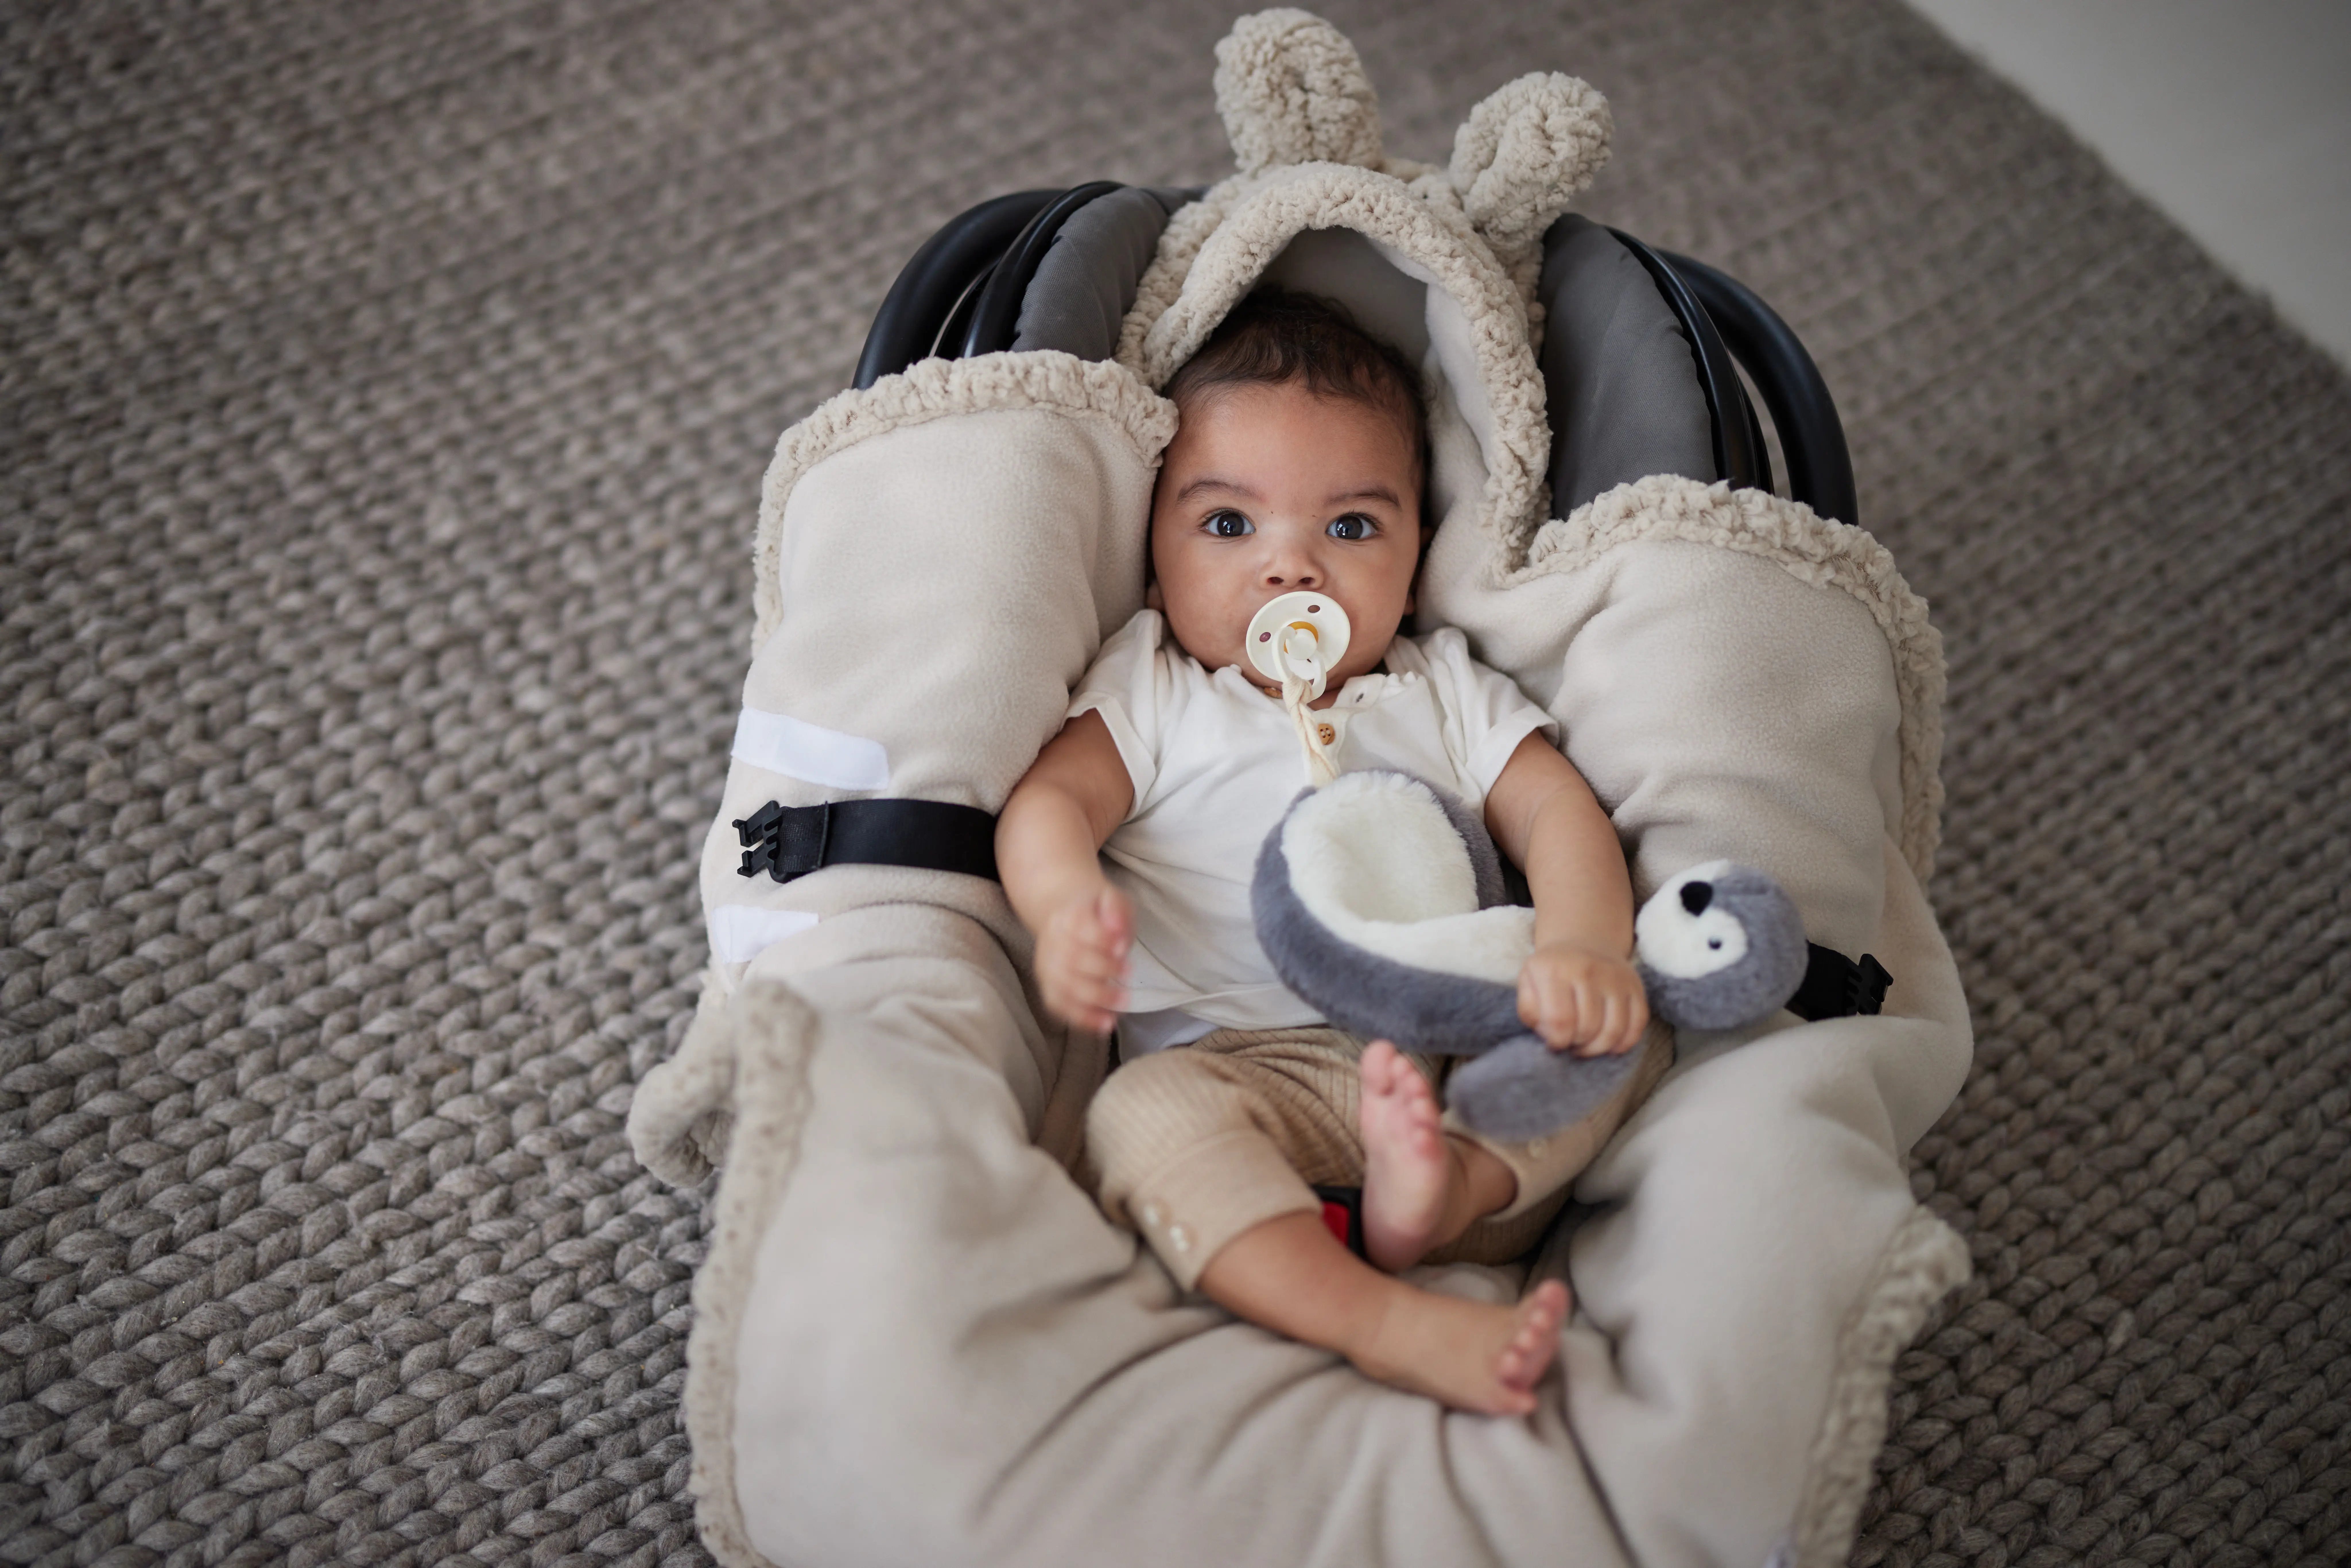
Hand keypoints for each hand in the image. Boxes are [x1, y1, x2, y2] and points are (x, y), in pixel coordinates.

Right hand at [1036, 886, 1132, 1034]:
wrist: (1066, 915)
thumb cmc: (1097, 912)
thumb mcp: (1112, 898)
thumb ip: (1116, 909)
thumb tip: (1116, 930)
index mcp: (1067, 916)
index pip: (1080, 929)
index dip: (1101, 941)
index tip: (1123, 949)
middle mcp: (1051, 942)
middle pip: (1071, 960)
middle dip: (1102, 970)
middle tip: (1129, 973)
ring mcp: (1047, 967)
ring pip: (1064, 987)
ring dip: (1094, 999)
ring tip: (1122, 1004)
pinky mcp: (1049, 986)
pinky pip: (1060, 1006)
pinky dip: (1082, 1017)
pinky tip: (1105, 1023)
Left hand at [1517, 943, 1647, 1055]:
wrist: (1584, 943)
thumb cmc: (1552, 971)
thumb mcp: (1528, 983)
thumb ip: (1530, 1010)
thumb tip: (1550, 1035)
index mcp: (1555, 970)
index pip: (1560, 1021)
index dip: (1557, 1041)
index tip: (1555, 1042)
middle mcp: (1588, 970)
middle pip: (1588, 1028)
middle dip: (1577, 1044)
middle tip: (1571, 1041)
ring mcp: (1615, 977)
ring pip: (1613, 1031)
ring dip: (1599, 1048)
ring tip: (1587, 1045)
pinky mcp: (1635, 986)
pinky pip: (1637, 1025)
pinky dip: (1624, 1043)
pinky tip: (1609, 1043)